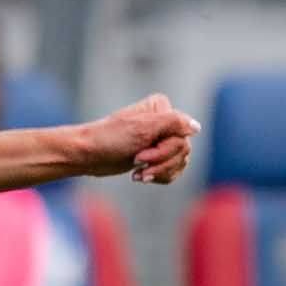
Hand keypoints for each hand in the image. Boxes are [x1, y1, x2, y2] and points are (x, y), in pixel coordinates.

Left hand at [75, 94, 197, 183]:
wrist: (88, 155)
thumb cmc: (110, 139)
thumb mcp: (143, 128)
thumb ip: (173, 123)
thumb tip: (197, 127)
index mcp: (162, 109)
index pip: (183, 135)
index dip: (165, 149)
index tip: (140, 153)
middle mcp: (165, 122)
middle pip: (183, 150)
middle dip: (160, 162)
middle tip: (137, 163)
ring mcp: (161, 139)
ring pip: (180, 162)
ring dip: (159, 171)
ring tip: (138, 175)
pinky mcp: (156, 155)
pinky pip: (173, 171)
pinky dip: (158, 176)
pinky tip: (141, 176)